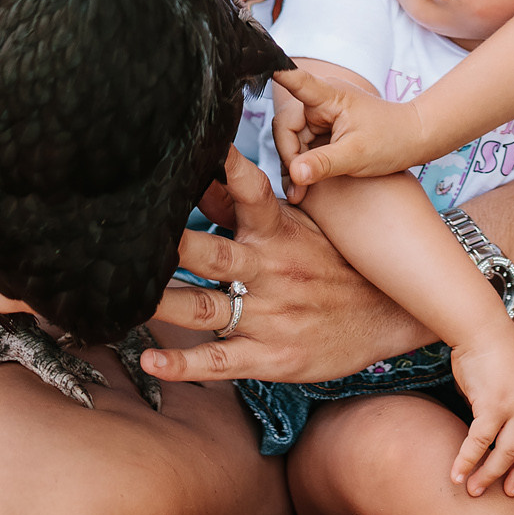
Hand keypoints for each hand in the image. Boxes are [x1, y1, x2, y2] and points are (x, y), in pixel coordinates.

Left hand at [141, 149, 432, 384]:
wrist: (388, 316)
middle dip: (175, 246)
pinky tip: (150, 361)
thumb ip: (248, 205)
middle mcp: (270, 271)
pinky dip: (182, 363)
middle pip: (213, 254)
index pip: (251, 194)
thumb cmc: (337, 262)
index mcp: (279, 232)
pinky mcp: (268, 356)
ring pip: (204, 308)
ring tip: (125, 300)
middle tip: (130, 238)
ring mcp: (268, 315)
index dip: (227, 170)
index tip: (197, 151)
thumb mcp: (303, 225)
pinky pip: (218, 361)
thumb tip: (202, 176)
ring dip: (162, 304)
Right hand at [272, 65, 430, 187]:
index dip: (279, 76)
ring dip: (295, 167)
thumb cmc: (390, 140)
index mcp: (329, 96)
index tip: (263, 66)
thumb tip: (294, 174)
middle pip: (286, 128)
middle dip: (289, 159)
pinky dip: (302, 166)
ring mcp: (321, 114)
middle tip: (297, 189)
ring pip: (292, 141)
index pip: (298, 81)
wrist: (413, 139)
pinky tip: (304, 186)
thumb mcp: (356, 156)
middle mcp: (321, 100)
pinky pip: (302, 147)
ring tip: (300, 193)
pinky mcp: (323, 128)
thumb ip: (323, 164)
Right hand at [444, 327, 513, 497]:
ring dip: (489, 474)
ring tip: (474, 489)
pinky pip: (479, 442)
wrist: (482, 326)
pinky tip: (456, 473)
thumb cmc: (495, 349)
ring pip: (505, 452)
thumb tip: (504, 436)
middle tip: (506, 492)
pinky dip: (466, 460)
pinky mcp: (494, 405)